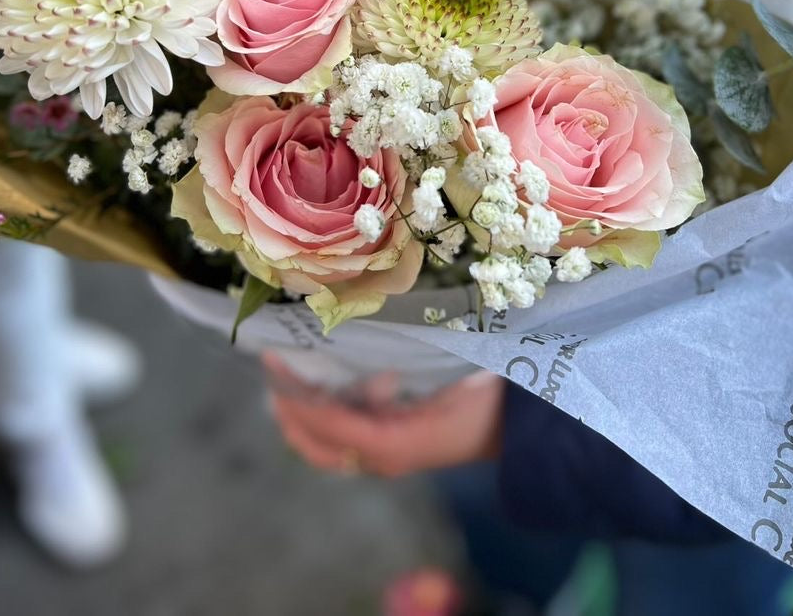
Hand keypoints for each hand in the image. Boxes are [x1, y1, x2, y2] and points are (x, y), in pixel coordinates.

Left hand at [264, 356, 504, 477]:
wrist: (519, 429)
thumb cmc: (487, 396)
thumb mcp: (450, 372)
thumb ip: (408, 359)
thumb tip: (363, 333)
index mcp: (394, 442)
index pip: (329, 424)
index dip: (297, 393)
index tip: (272, 359)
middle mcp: (383, 457)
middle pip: (316, 446)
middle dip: (288, 411)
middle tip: (273, 370)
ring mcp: (387, 458)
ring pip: (327, 448)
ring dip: (302, 418)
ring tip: (289, 379)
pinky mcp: (393, 449)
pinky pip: (344, 441)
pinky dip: (323, 420)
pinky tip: (322, 390)